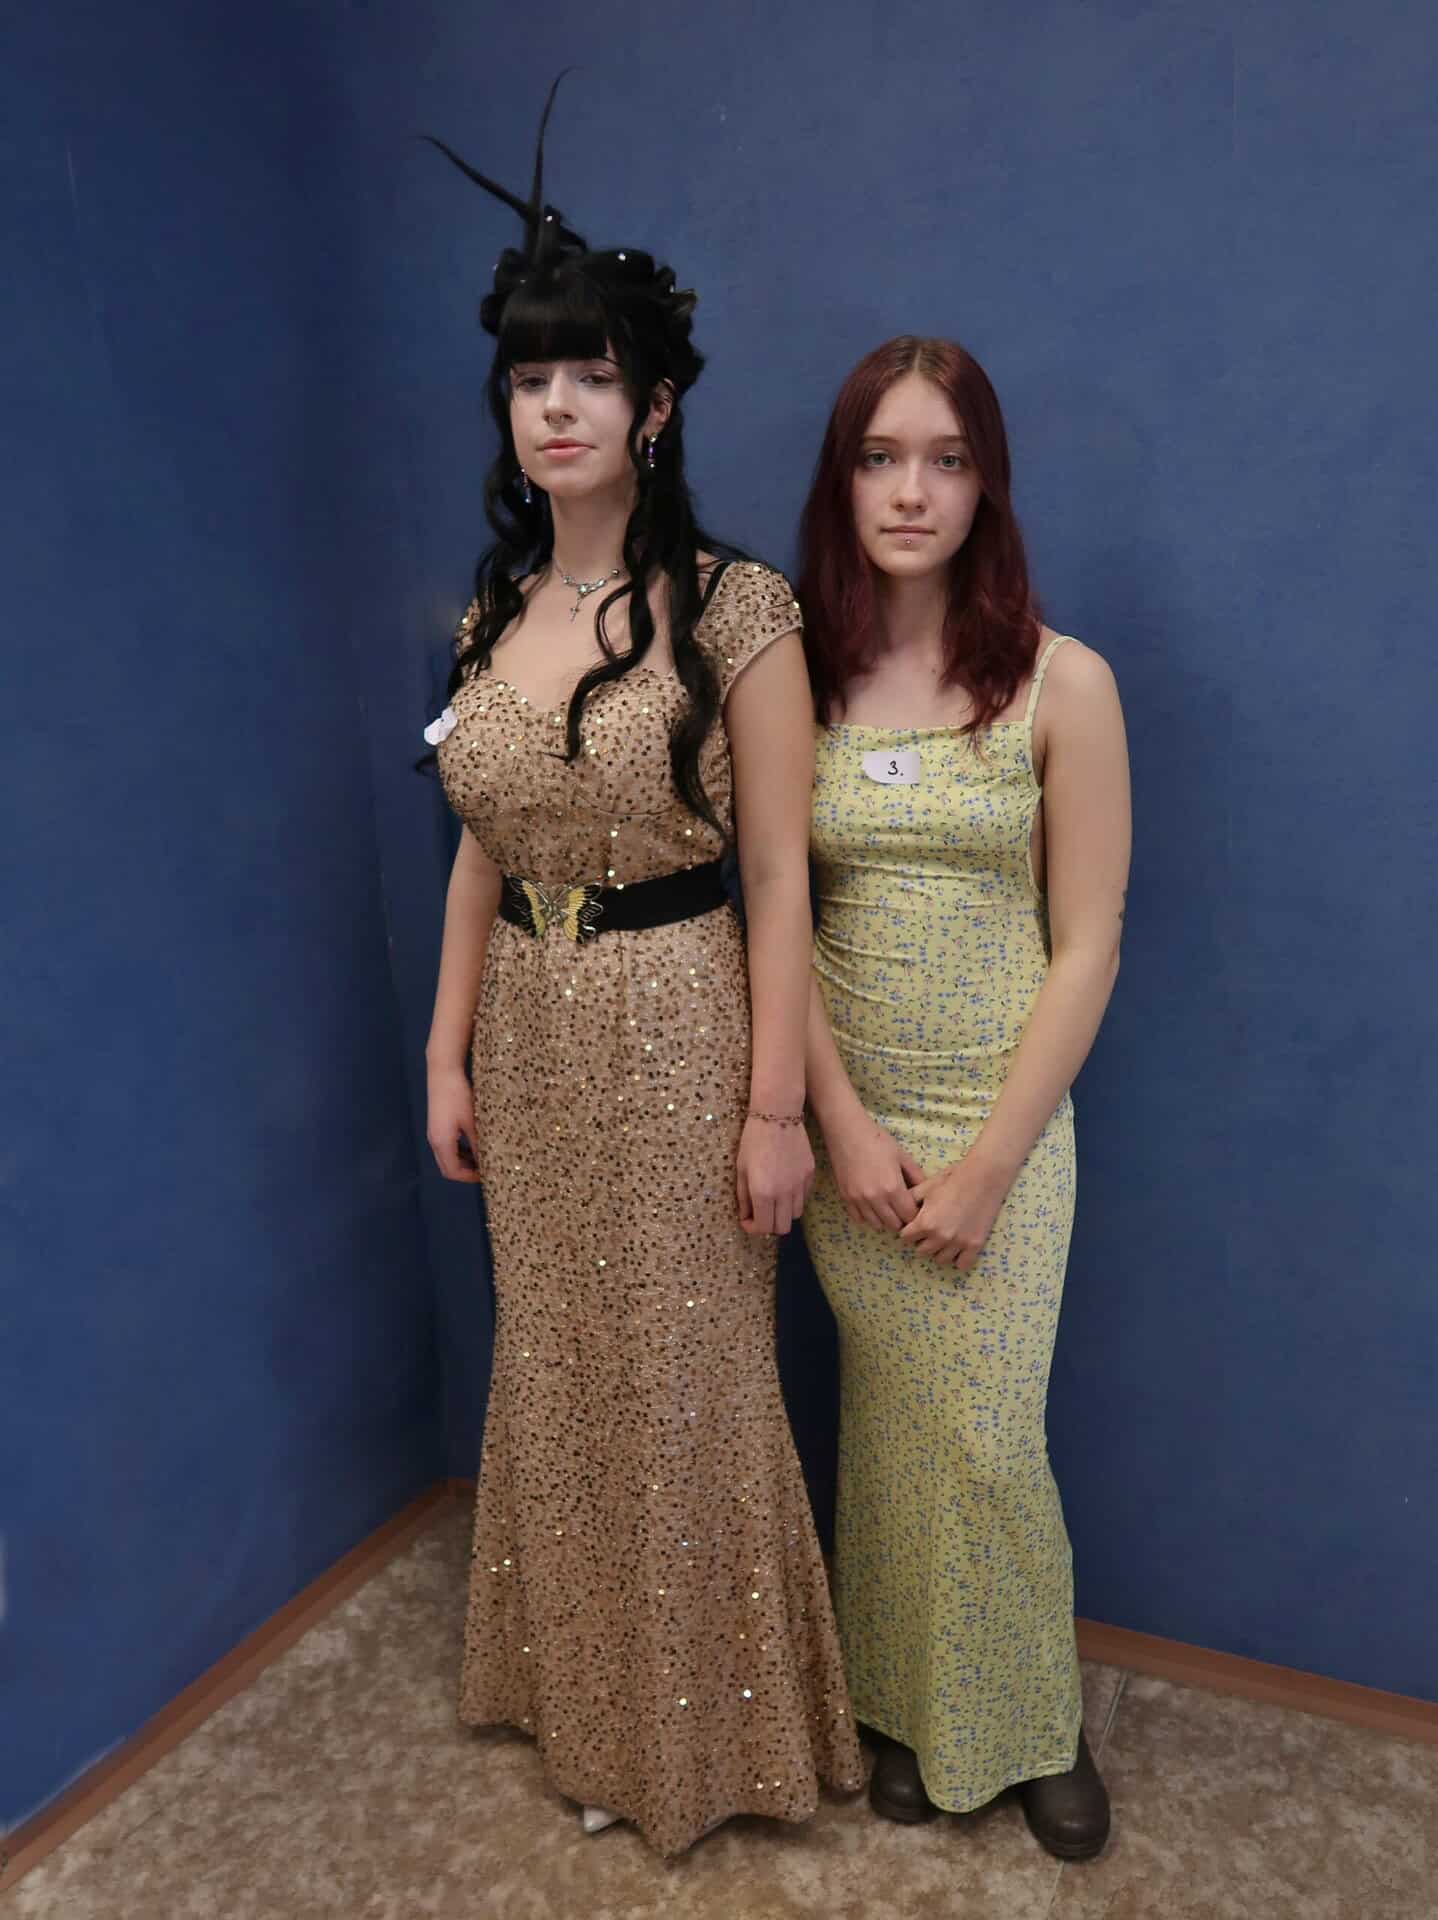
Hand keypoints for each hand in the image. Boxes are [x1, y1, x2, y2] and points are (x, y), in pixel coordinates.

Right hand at [427, 1063, 481, 1183]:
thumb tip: (488, 1161)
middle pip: (447, 1167)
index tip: (486, 1176)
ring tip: (482, 1158)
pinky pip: (446, 1146)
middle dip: (465, 1173)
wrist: (443, 1072)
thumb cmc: (458, 1096)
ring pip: (447, 1157)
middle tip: (485, 1170)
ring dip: (462, 1162)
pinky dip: (459, 1151)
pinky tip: (473, 1143)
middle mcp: (434, 1141)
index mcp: (442, 1143)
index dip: (469, 1178)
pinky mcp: (436, 1124)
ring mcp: (433, 1132)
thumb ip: (478, 1143)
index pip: (452, 1172)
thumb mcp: (472, 1121)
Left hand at [737, 1115, 814, 1236]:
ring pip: (795, 1214)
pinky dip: (793, 1198)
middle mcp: (784, 1194)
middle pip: (782, 1228)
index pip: (763, 1228)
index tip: (747, 1219)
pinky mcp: (810, 1175)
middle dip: (769, 1225)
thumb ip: (744, 1197)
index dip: (753, 1228)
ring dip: (782, 1212)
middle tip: (759, 1213)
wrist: (778, 1115)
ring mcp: (800, 1185)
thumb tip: (746, 1216)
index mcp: (763, 1193)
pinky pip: (803, 1197)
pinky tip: (784, 1184)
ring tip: (772, 1198)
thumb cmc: (753, 1140)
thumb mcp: (741, 1169)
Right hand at [820, 1103, 925, 1231]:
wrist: (847, 1132)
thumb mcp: (902, 1156)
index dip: (915, 1214)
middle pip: (894, 1225)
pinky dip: (868, 1216)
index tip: (915, 1208)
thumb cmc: (877, 1140)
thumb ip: (916, 1176)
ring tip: (887, 1206)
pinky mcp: (845, 1198)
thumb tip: (925, 1192)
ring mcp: (858, 1200)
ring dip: (885, 1219)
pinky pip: (859, 1219)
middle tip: (902, 1208)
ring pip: (876, 1225)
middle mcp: (875, 1199)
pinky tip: (872, 1204)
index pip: (909, 1216)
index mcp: (893, 1188)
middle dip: (901, 1219)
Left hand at [898, 1151, 1011, 1268]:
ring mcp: (958, 1243)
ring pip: (940, 1259)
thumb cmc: (952, 1179)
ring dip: (939, 1250)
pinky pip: (961, 1264)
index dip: (908, 1231)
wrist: (982, 1177)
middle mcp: (940, 1237)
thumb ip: (909, 1202)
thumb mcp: (925, 1188)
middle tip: (930, 1231)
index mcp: (925, 1223)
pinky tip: (958, 1247)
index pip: (905, 1238)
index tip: (914, 1227)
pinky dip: (958, 1258)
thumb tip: (899, 1212)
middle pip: (921, 1251)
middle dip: (922, 1241)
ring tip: (944, 1238)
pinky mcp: (975, 1245)